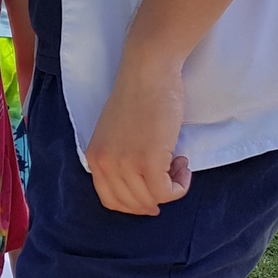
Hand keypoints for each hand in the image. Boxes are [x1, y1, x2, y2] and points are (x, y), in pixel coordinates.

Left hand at [84, 51, 191, 214]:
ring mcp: (125, 164)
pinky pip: (166, 192)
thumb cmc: (139, 97)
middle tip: (170, 176)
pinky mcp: (148, 161)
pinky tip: (183, 164)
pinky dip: (180, 185)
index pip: (111, 200)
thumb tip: (143, 188)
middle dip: (156, 198)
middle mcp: (105, 164)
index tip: (152, 195)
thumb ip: (121, 159)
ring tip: (177, 163)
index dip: (135, 204)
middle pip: (132, 204)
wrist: (149, 72)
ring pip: (151, 200)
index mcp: (94, 158)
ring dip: (171, 188)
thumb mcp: (117, 134)